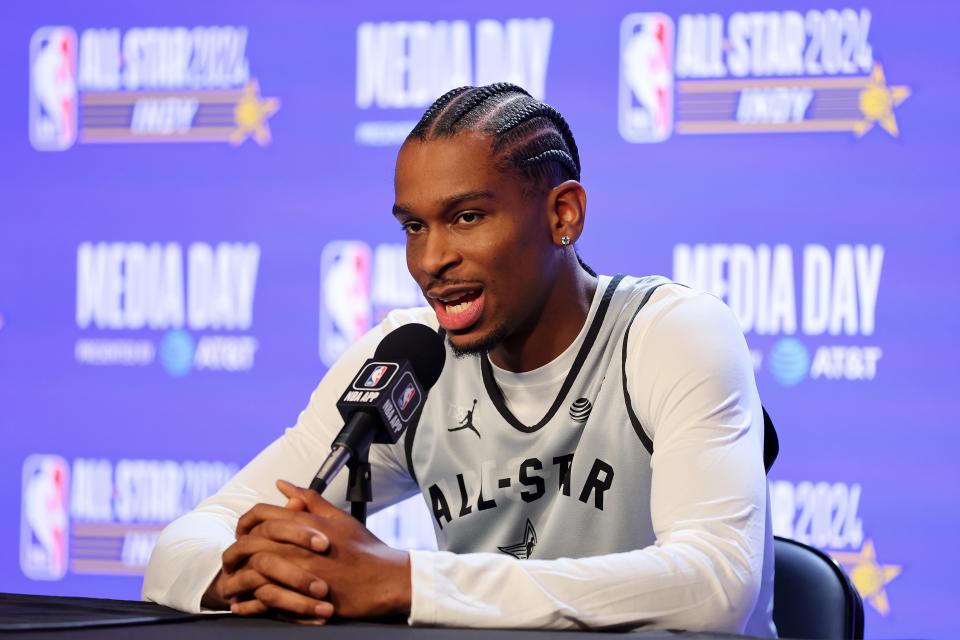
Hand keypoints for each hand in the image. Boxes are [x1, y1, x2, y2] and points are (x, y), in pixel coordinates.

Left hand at [226, 480, 412, 619]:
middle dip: (237, 549)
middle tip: (233, 558)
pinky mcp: (302, 598)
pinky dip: (250, 602)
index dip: (246, 522)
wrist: (385, 580)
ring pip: (254, 570)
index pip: (262, 514)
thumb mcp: (338, 517)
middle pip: (251, 542)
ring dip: (239, 576)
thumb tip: (283, 485)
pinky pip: (265, 599)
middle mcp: (299, 546)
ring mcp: (299, 573)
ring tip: (235, 582)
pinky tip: (245, 603)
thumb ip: (309, 499)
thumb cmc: (364, 549)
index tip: (243, 532)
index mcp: (306, 524)